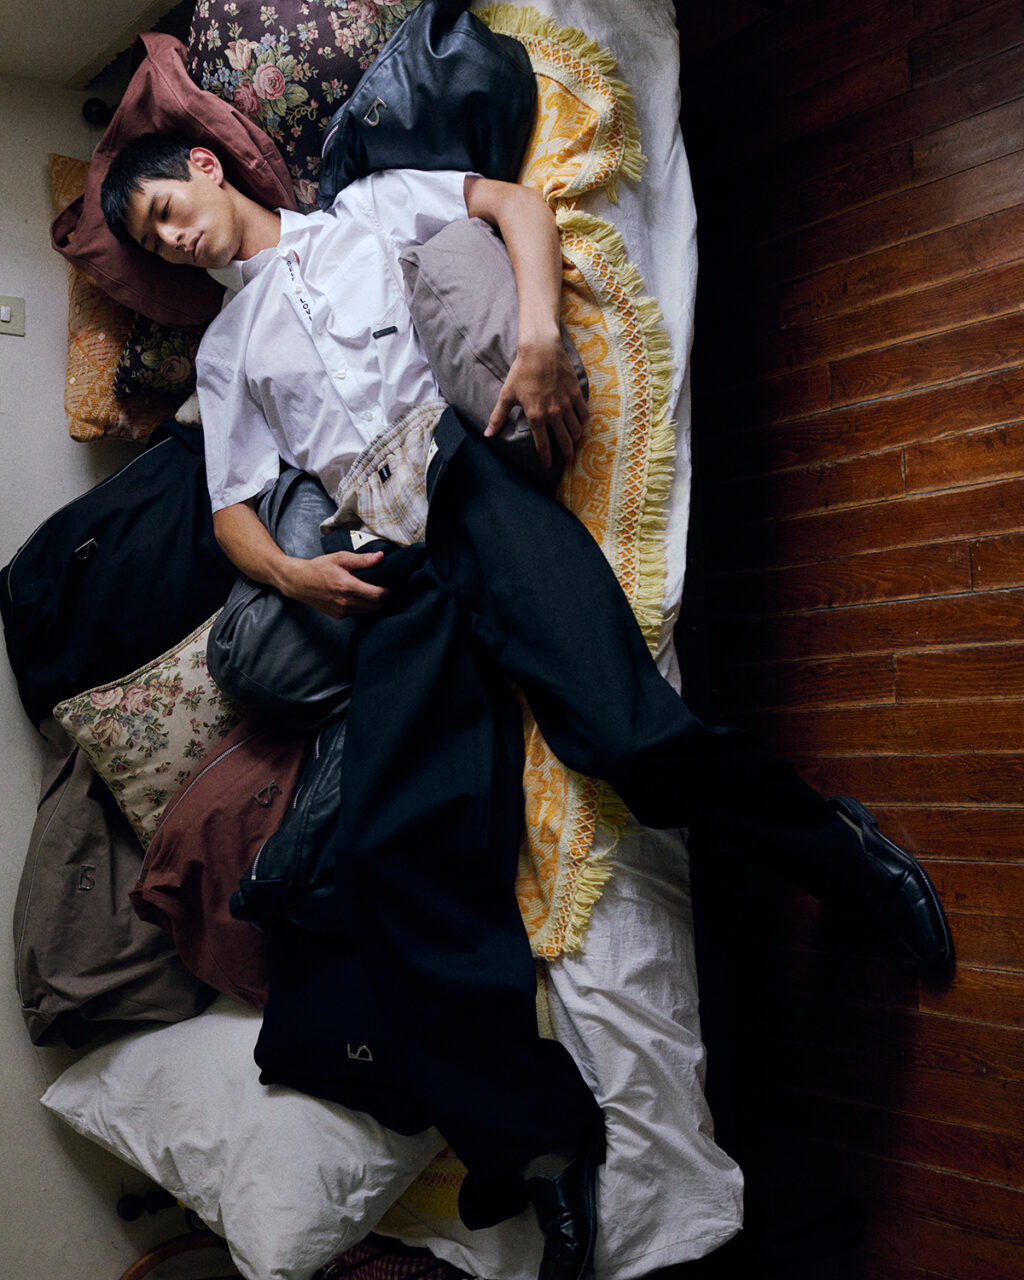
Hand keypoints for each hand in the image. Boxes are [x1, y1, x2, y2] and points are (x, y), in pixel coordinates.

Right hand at [281, 550, 389, 618]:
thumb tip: (380, 557)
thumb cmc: (319, 568)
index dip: (387, 591)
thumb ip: (362, 560)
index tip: (389, 584)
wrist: (299, 582)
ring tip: (372, 592)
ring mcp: (342, 611)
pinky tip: (359, 597)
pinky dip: (362, 607)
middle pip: (376, 606)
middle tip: (383, 588)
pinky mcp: (339, 616)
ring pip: (368, 611)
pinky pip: (357, 613)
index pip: (377, 595)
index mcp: (348, 586)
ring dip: (373, 603)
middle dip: (382, 598)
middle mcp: (346, 602)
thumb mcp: (340, 558)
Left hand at [485, 336, 588, 468]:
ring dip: (575, 439)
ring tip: (574, 443)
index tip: (548, 466)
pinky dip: (583, 422)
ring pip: (576, 429)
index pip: (543, 444)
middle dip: (567, 454)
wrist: (540, 350)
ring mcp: (566, 404)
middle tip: (568, 461)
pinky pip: (583, 413)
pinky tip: (581, 425)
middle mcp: (553, 413)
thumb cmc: (521, 371)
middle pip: (564, 441)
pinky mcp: (575, 393)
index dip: (546, 458)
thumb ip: (498, 417)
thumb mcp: (507, 395)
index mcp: (536, 416)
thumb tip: (487, 435)